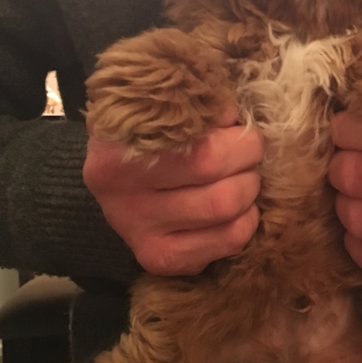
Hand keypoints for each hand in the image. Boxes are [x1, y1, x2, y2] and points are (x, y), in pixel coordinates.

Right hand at [83, 102, 263, 274]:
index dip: (239, 140)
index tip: (237, 128)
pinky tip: (233, 207)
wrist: (111, 172)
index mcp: (117, 156)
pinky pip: (227, 244)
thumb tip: (238, 116)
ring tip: (241, 177)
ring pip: (228, 220)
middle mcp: (123, 202)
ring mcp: (140, 236)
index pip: (207, 155)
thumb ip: (194, 104)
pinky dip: (244, 222)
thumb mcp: (156, 105)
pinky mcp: (159, 259)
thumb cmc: (143, 129)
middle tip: (246, 153)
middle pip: (222, 193)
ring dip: (249, 194)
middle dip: (249, 167)